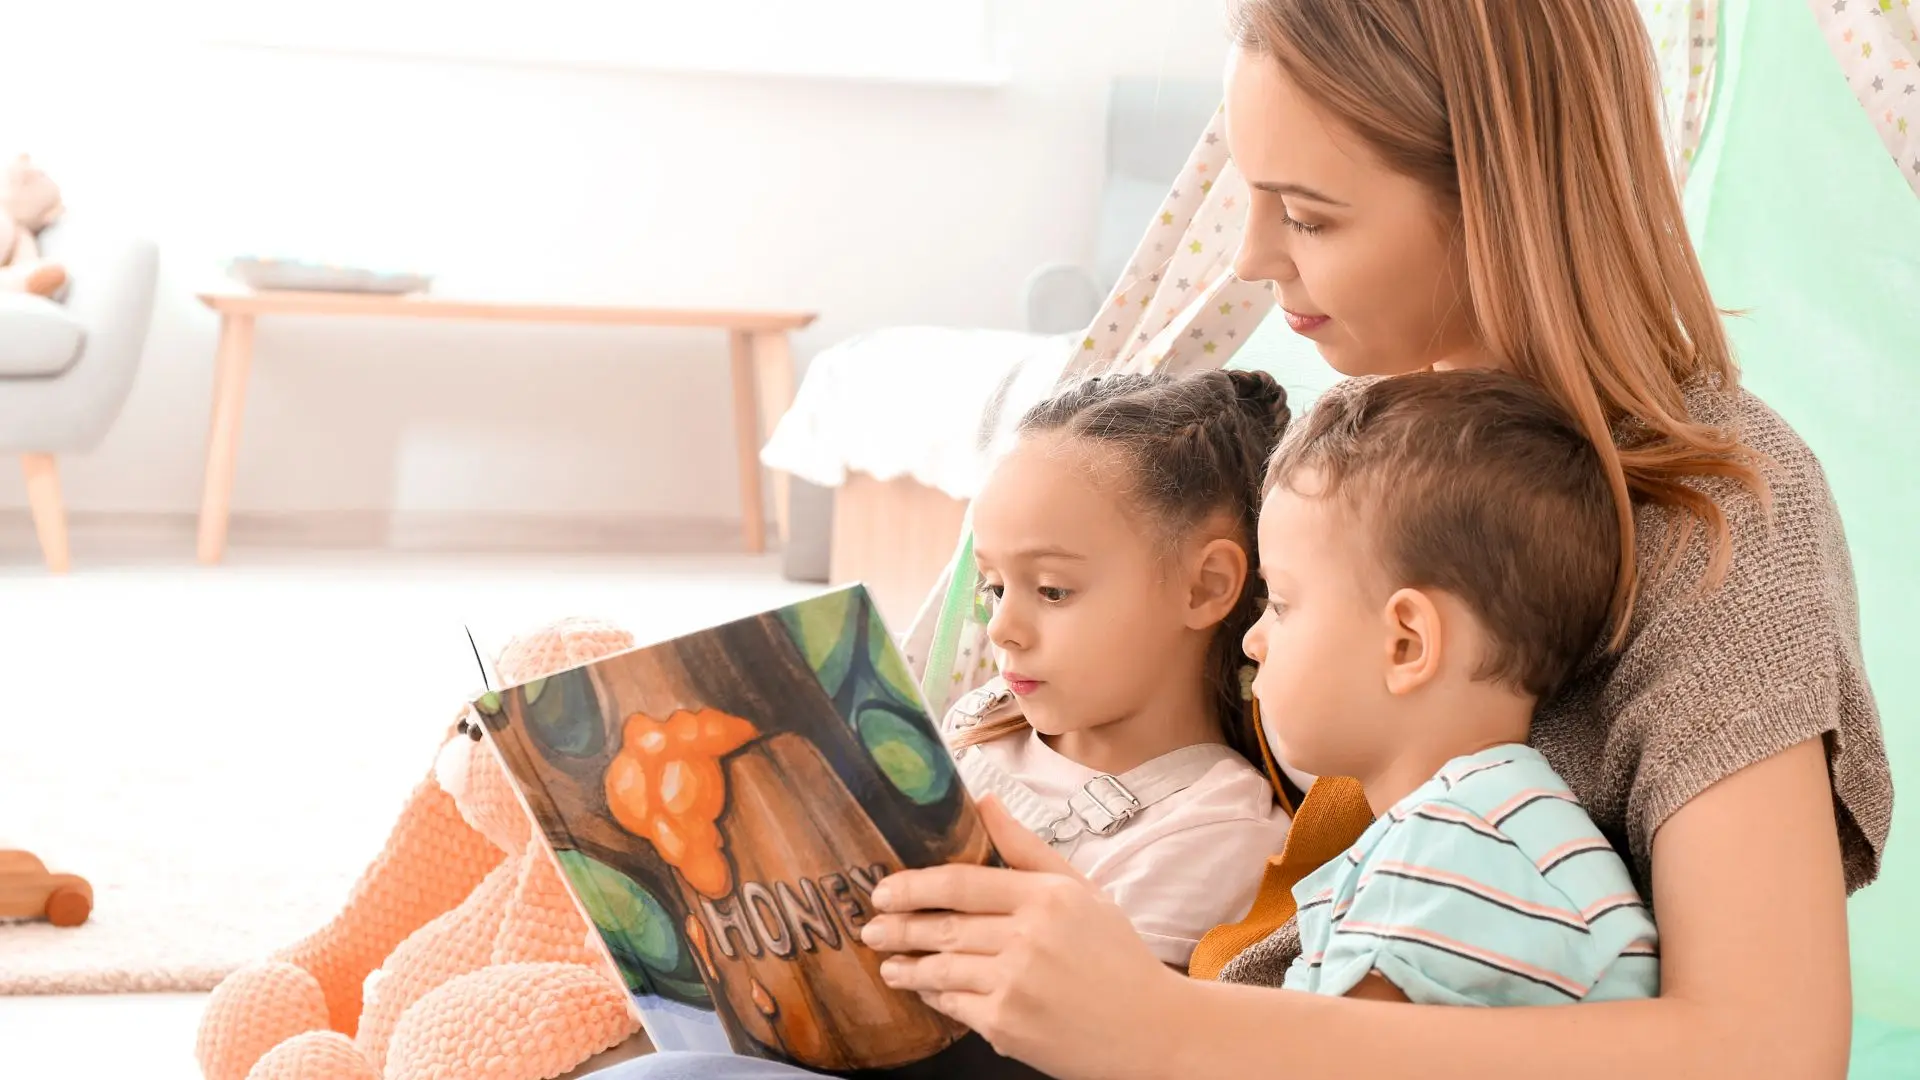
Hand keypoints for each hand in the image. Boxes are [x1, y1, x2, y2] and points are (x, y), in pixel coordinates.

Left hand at [860, 797, 1189, 1079]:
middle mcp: (1028, 937)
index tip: (884, 889)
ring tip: (889, 964)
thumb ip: (1027, 848)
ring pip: (940, 969)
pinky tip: (927, 991)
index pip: (961, 883)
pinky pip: (954, 1006)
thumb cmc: (1117, 958)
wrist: (1152, 1030)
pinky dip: (936, 998)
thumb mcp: (1081, 891)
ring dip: (907, 967)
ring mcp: (1015, 984)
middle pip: (942, 926)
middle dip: (897, 927)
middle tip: (871, 927)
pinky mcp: (1007, 1025)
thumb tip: (984, 799)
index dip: (913, 886)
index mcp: (1047, 897)